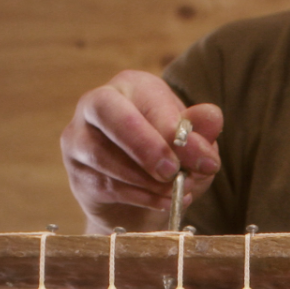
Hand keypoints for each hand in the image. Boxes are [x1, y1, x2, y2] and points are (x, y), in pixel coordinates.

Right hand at [61, 71, 224, 233]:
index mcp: (132, 86)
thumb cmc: (168, 160)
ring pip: (101, 154)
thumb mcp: (192, 146)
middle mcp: (97, 103)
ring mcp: (79, 137)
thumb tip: (212, 118)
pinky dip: (138, 197)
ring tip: (174, 193)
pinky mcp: (76, 172)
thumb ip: (201, 131)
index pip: (148, 98)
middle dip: (143, 143)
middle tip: (172, 172)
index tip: (206, 162)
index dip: (176, 130)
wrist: (139, 200)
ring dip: (144, 179)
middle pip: (107, 110)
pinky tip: (162, 202)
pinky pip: (104, 184)